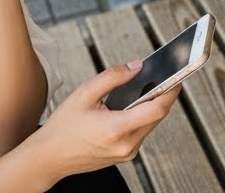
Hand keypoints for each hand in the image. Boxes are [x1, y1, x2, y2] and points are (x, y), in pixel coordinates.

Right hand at [31, 61, 179, 178]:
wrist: (48, 158)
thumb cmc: (62, 127)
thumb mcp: (84, 94)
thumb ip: (113, 76)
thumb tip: (137, 66)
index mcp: (116, 129)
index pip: (157, 110)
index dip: (170, 91)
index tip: (177, 76)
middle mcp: (125, 145)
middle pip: (157, 116)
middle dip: (161, 95)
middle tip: (162, 76)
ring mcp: (126, 153)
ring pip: (150, 125)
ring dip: (150, 107)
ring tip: (144, 89)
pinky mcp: (125, 156)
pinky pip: (141, 133)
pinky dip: (140, 118)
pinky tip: (131, 107)